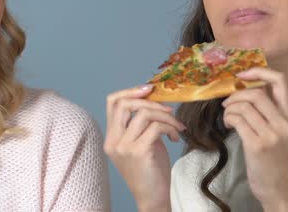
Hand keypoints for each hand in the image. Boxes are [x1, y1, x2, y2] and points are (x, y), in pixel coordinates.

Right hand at [104, 85, 185, 211]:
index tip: (149, 89)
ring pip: (143, 114)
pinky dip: (169, 128)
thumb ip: (141, 123)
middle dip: (150, 101)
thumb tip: (154, 99)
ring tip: (176, 126)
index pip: (112, 102)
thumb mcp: (142, 142)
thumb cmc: (150, 170)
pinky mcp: (138, 152)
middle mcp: (113, 141)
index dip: (130, 91)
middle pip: (125, 104)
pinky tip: (175, 137)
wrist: (153, 198)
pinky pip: (155, 127)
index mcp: (111, 137)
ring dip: (166, 116)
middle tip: (168, 109)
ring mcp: (124, 147)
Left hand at [222, 67, 287, 210]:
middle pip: (256, 93)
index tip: (242, 74)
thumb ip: (269, 111)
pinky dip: (228, 118)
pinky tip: (228, 124)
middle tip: (227, 103)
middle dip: (236, 94)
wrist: (277, 187)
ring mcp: (271, 134)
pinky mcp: (257, 145)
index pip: (281, 81)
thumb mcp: (278, 131)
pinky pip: (238, 120)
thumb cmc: (274, 158)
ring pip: (244, 106)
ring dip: (229, 108)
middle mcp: (284, 123)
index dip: (260, 71)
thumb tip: (245, 88)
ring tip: (227, 116)